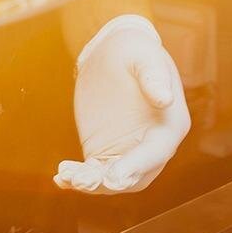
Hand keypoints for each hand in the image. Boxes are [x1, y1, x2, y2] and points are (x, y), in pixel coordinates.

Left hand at [55, 14, 188, 194]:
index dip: (136, 166)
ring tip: (66, 174)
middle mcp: (154, 145)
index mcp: (171, 125)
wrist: (111, 53)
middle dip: (109, 183)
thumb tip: (165, 98)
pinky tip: (61, 178)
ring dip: (90, 183)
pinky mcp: (107, 152)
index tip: (115, 178)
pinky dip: (79, 179)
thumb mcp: (142, 55)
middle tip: (81, 180)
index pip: (155, 152)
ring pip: (112, 180)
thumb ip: (153, 76)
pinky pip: (95, 173)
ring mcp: (129, 152)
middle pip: (135, 176)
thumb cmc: (133, 49)